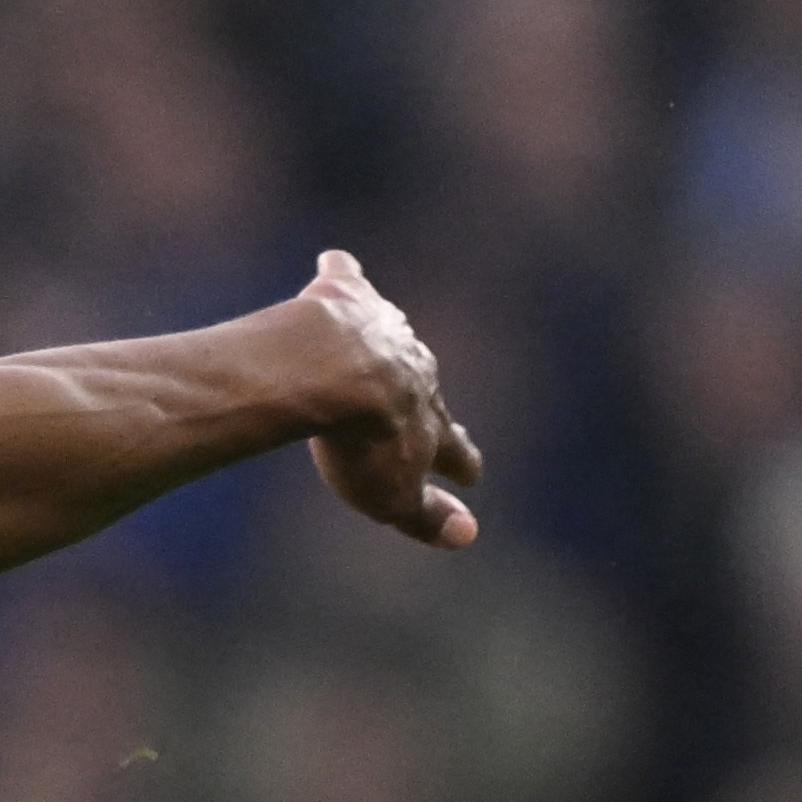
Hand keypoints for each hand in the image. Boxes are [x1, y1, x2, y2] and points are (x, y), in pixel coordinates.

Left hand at [291, 248, 481, 549]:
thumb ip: (426, 515)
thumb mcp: (391, 494)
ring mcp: (384, 329)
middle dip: (425, 397)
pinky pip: (347, 279)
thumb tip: (468, 536)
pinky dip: (342, 274)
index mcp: (427, 421)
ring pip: (393, 335)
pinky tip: (334, 265)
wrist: (331, 373)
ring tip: (383, 343)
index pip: (453, 447)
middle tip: (423, 401)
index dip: (460, 462)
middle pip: (425, 386)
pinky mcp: (347, 296)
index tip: (470, 472)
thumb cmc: (360, 442)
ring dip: (388, 341)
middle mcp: (416, 369)